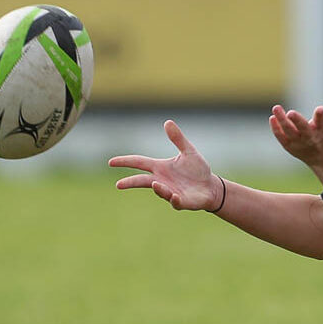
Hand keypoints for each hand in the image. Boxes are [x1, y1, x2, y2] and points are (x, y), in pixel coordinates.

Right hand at [108, 120, 224, 210]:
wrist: (211, 186)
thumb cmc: (198, 170)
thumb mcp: (188, 151)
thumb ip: (178, 138)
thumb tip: (167, 122)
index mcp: (160, 167)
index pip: (139, 163)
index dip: (126, 161)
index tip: (111, 161)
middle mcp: (161, 180)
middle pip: (141, 180)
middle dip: (130, 182)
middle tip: (118, 184)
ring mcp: (169, 192)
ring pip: (158, 190)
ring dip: (157, 188)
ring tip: (155, 183)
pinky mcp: (180, 201)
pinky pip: (174, 201)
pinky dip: (173, 199)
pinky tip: (175, 196)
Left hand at [270, 85, 322, 165]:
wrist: (322, 157)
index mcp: (322, 130)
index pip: (322, 122)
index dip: (320, 116)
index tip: (320, 109)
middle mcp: (310, 137)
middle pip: (303, 129)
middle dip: (297, 121)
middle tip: (291, 112)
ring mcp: (298, 142)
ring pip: (289, 132)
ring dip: (282, 120)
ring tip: (276, 108)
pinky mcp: (289, 145)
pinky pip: (281, 137)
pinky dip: (276, 128)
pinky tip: (273, 118)